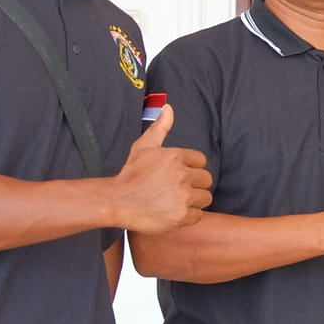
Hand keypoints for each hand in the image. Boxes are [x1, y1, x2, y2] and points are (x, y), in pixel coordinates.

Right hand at [111, 104, 212, 232]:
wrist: (116, 201)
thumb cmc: (131, 174)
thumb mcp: (144, 147)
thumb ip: (160, 127)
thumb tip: (169, 107)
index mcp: (175, 156)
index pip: (201, 161)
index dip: (191, 169)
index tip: (178, 176)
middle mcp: (181, 175)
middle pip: (206, 180)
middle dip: (194, 185)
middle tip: (177, 190)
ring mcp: (183, 196)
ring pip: (205, 198)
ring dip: (194, 201)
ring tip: (176, 201)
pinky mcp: (182, 215)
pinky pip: (199, 215)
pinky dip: (189, 216)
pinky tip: (174, 212)